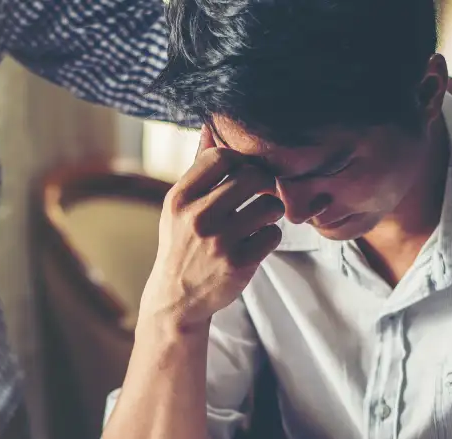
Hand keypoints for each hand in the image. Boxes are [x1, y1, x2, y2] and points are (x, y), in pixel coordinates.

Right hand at [138, 127, 285, 333]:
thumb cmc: (182, 244)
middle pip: (252, 176)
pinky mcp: (240, 264)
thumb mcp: (179, 207)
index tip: (243, 174)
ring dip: (270, 211)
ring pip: (270, 205)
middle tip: (260, 194)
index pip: (221, 157)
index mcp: (179, 198)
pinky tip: (255, 242)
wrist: (177, 298)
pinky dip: (269, 237)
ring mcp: (220, 242)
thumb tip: (211, 126)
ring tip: (258, 219)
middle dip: (263, 183)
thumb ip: (197, 169)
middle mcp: (198, 217)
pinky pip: (273, 234)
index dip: (240, 161)